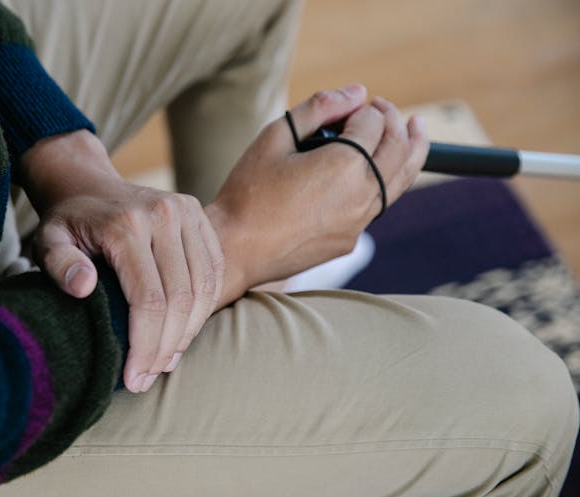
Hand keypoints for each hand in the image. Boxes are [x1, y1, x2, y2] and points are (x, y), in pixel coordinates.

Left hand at [19, 130, 224, 392]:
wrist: (88, 184)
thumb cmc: (67, 223)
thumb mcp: (47, 241)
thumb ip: (59, 265)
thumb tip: (83, 287)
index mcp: (126, 226)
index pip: (149, 299)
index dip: (146, 346)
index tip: (134, 378)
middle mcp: (164, 214)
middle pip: (180, 297)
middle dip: (167, 346)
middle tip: (149, 376)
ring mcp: (187, 211)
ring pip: (204, 287)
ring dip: (189, 331)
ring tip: (166, 360)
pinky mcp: (200, 215)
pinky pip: (214, 269)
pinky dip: (205, 306)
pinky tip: (184, 331)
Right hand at [205, 84, 428, 303]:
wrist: (234, 249)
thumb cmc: (247, 192)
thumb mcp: (275, 137)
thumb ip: (318, 108)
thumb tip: (357, 92)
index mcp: (344, 164)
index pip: (373, 122)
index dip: (365, 107)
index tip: (353, 104)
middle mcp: (361, 194)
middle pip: (399, 148)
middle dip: (396, 122)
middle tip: (384, 109)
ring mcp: (358, 222)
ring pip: (400, 180)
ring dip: (411, 151)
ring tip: (417, 130)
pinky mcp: (349, 240)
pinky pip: (377, 205)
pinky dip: (384, 181)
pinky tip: (374, 172)